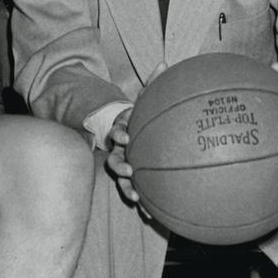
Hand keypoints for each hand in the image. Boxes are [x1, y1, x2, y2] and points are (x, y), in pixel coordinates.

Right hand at [104, 63, 163, 206]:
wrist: (132, 132)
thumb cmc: (142, 116)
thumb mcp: (146, 99)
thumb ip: (153, 83)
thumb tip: (163, 62)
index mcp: (123, 130)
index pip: (117, 130)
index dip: (119, 133)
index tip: (126, 136)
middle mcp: (120, 149)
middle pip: (114, 158)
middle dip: (120, 166)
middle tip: (131, 170)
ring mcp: (124, 165)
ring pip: (121, 179)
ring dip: (127, 188)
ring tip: (136, 198)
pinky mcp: (131, 178)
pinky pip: (134, 191)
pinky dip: (140, 202)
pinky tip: (149, 215)